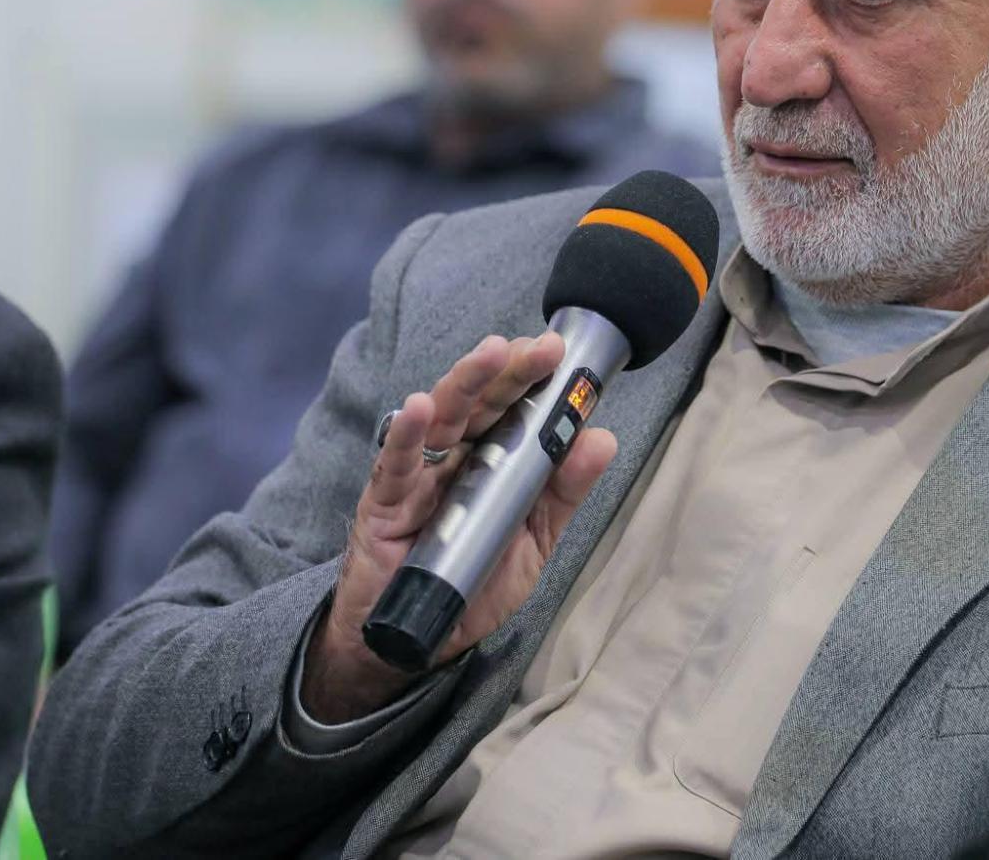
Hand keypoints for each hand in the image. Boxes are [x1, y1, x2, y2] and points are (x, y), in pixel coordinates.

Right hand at [299, 332, 617, 723]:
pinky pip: (396, 463)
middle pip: (483, 402)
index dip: (534, 378)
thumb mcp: (534, 539)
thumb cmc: (473, 582)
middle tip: (542, 348)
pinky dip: (407, 434)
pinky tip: (420, 407)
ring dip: (466, 383)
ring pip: (443, 418)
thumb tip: (602, 439)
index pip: (515, 407)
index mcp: (493, 458)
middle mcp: (457, 455)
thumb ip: (564, 492)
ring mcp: (421, 474)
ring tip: (490, 355)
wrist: (416, 639)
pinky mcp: (385, 502)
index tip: (560, 352)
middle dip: (511, 372)